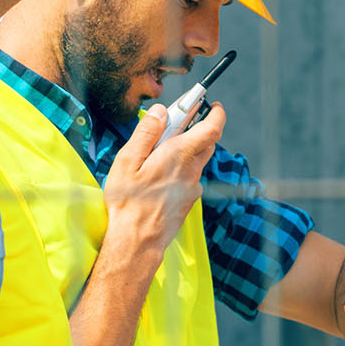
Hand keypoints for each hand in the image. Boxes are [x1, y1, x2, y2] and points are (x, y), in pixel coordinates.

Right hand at [96, 101, 224, 285]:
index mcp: (179, 155)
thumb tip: (160, 112)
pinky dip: (179, 170)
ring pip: (196, 161)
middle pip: (206, 142)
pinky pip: (189, 178)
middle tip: (174, 125)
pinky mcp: (188, 201)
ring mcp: (192, 188)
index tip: (211, 104)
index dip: (216, 113)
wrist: (137, 241)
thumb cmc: (129, 202)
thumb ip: (146, 133)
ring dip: (185, 151)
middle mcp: (191, 170)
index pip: (212, 128)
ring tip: (157, 154)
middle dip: (196, 129)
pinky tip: (158, 178)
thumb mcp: (128, 161)